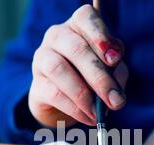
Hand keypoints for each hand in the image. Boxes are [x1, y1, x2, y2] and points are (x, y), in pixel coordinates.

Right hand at [29, 4, 127, 127]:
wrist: (64, 101)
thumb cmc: (91, 78)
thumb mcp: (110, 71)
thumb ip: (116, 73)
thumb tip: (115, 91)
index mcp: (78, 26)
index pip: (86, 17)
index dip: (100, 36)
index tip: (114, 59)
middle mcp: (57, 36)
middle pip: (76, 49)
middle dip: (99, 77)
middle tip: (115, 101)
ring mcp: (42, 58)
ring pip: (60, 69)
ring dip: (84, 95)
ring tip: (99, 113)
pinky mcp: (36, 84)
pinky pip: (54, 93)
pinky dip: (75, 108)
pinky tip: (88, 117)